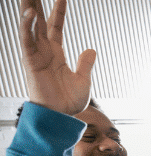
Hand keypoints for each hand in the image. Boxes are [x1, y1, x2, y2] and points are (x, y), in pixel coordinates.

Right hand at [20, 0, 95, 114]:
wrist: (62, 117)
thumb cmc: (69, 102)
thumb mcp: (83, 80)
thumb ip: (85, 63)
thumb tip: (91, 50)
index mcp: (56, 53)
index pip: (56, 25)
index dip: (58, 10)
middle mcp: (44, 51)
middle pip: (39, 20)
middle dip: (36, 3)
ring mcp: (36, 55)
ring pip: (30, 26)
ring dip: (29, 9)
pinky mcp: (31, 62)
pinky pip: (27, 41)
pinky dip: (27, 26)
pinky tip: (29, 13)